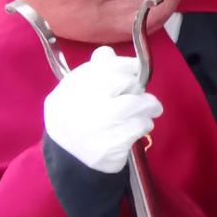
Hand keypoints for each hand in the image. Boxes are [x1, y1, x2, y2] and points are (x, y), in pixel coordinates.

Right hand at [43, 46, 163, 174]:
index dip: (123, 65)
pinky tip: (142, 126)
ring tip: (150, 110)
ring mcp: (90, 130)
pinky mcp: (107, 149)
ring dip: (147, 105)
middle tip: (142, 94)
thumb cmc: (81, 122)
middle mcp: (74, 110)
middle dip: (136, 86)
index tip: (136, 69)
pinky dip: (144, 124)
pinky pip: (136, 128)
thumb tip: (107, 52)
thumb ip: (93, 73)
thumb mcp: (78, 97)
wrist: (74, 164)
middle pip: (116, 83)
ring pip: (131, 105)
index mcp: (65, 93)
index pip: (98, 69)